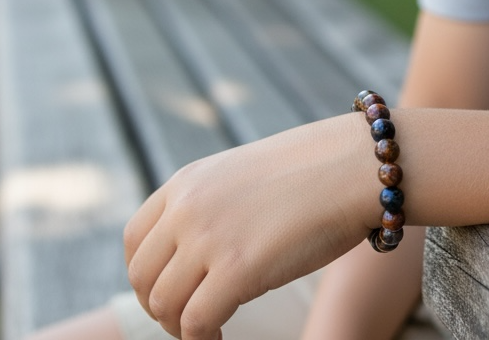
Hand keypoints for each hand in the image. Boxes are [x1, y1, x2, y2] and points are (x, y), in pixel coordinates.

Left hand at [124, 113, 380, 339]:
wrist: (354, 165)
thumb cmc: (313, 172)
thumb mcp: (243, 176)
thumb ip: (212, 205)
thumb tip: (199, 249)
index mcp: (187, 182)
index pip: (134, 241)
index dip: (147, 276)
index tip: (173, 292)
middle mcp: (188, 207)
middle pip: (142, 277)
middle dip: (160, 308)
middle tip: (192, 318)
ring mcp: (209, 237)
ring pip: (162, 305)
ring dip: (179, 327)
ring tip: (210, 329)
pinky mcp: (237, 270)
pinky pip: (194, 323)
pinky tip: (221, 337)